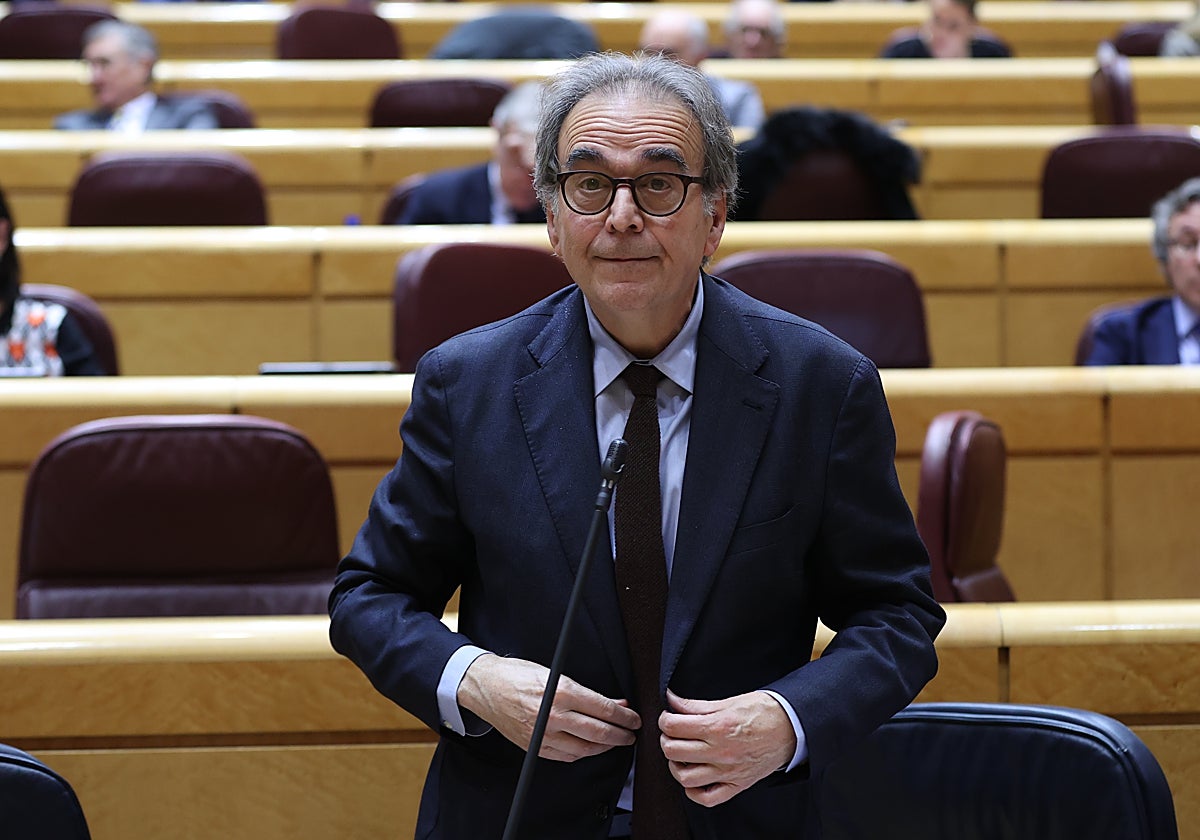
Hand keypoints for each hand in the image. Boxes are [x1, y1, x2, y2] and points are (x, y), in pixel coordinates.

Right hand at [457, 653, 639, 761]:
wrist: (485, 686)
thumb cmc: (518, 674)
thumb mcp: (556, 674)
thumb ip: (587, 692)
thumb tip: (615, 703)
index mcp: (562, 692)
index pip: (604, 709)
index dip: (624, 717)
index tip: (635, 718)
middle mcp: (554, 716)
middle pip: (599, 732)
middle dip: (621, 735)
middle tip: (632, 734)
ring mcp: (543, 735)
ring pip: (585, 749)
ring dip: (605, 747)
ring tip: (616, 741)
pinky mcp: (535, 747)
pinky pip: (566, 756)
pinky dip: (583, 754)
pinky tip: (591, 748)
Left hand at [659, 689, 795, 806]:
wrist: (791, 727)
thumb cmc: (763, 712)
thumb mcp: (728, 701)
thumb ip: (696, 705)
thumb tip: (672, 700)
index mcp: (717, 727)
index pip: (674, 727)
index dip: (664, 720)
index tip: (667, 718)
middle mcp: (721, 752)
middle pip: (674, 751)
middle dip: (666, 740)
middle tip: (671, 734)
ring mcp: (728, 771)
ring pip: (685, 778)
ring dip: (676, 765)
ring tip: (680, 755)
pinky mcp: (738, 784)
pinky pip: (708, 798)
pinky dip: (694, 792)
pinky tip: (693, 779)